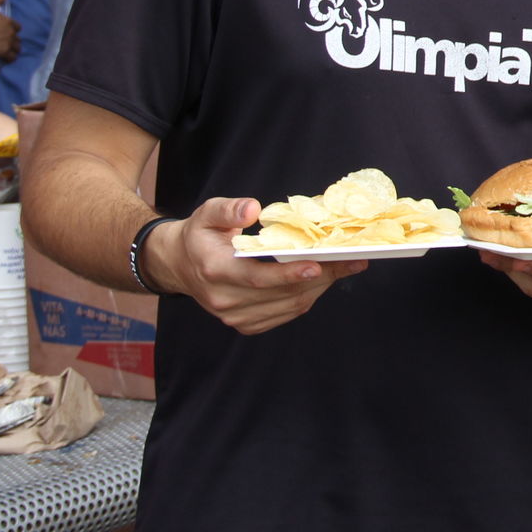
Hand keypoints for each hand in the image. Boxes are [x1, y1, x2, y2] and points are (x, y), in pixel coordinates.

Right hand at [0, 0, 17, 62]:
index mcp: (7, 21)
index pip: (17, 27)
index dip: (11, 30)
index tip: (3, 32)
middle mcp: (11, 32)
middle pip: (17, 38)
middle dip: (11, 40)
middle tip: (2, 42)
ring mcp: (9, 42)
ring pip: (17, 48)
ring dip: (12, 49)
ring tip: (4, 50)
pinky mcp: (4, 52)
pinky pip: (13, 57)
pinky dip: (9, 58)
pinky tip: (4, 58)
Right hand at [147, 196, 366, 333]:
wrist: (180, 265)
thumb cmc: (200, 236)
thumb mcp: (207, 214)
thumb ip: (228, 210)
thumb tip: (252, 208)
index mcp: (215, 270)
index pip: (258, 277)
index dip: (289, 274)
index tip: (318, 264)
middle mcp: (224, 299)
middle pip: (282, 294)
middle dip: (321, 277)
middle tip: (352, 260)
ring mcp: (234, 316)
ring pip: (289, 307)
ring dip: (320, 288)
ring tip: (346, 267)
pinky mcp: (245, 323)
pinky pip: (285, 314)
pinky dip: (307, 297)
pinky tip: (323, 279)